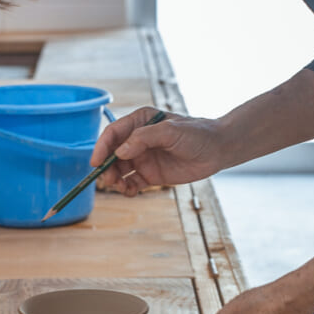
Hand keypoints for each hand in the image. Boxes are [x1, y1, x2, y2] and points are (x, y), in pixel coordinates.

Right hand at [90, 107, 223, 195]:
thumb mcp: (171, 131)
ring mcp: (142, 157)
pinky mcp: (150, 174)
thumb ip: (144, 138)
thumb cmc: (197, 134)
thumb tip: (120, 152)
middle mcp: (137, 140)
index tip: (96, 162)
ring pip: (119, 170)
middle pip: (111, 154)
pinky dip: (126, 189)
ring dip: (115, 179)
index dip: (101, 147)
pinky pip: (131, 183)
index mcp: (139, 122)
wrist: (218, 149)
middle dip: (106, 167)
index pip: (113, 133)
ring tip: (121, 187)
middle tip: (109, 179)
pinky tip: (130, 192)